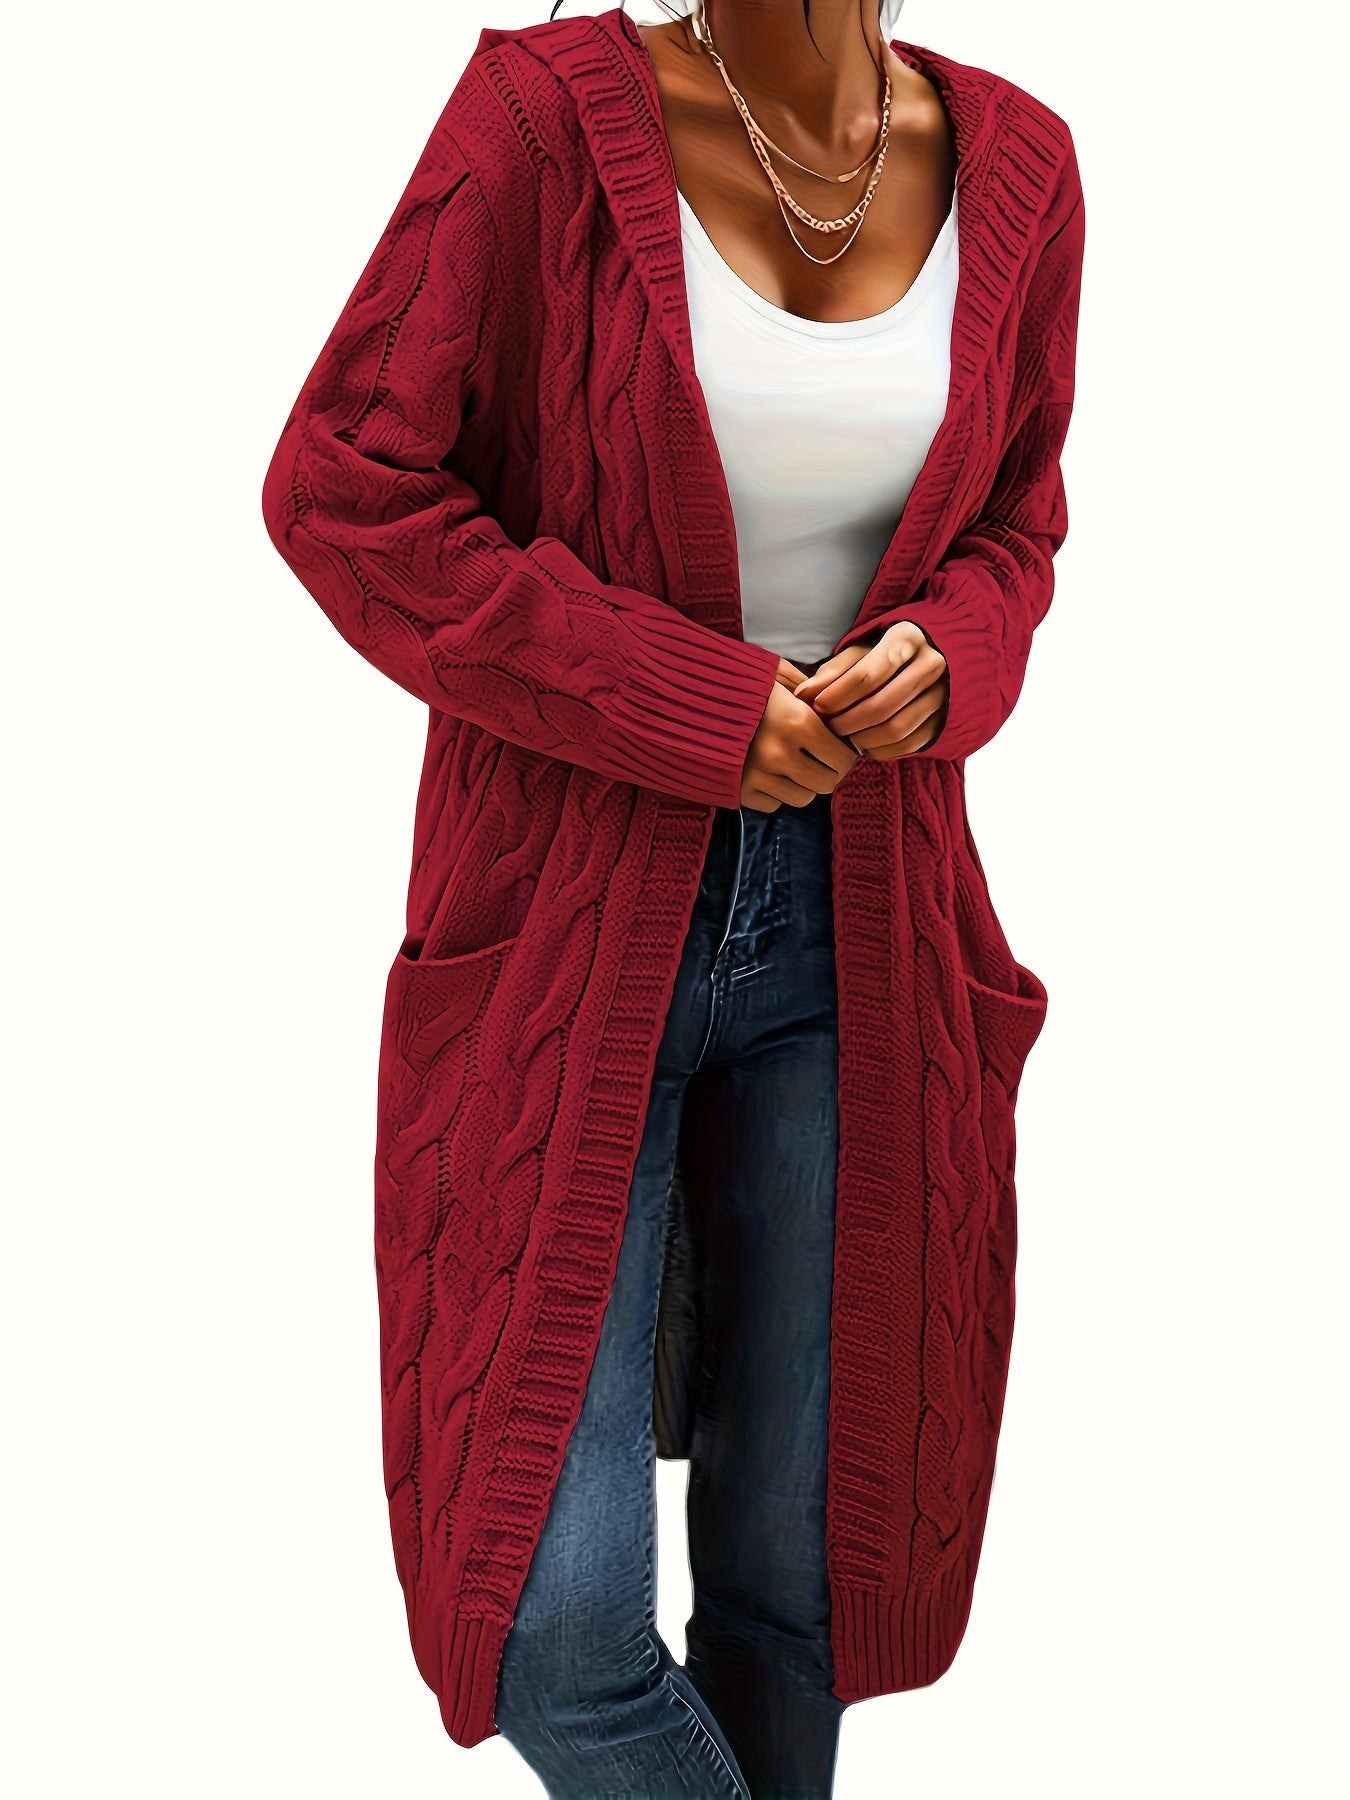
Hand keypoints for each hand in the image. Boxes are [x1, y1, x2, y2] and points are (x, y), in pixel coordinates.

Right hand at [741, 658, 858, 811]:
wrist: (683, 700)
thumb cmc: (736, 682)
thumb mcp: (775, 673)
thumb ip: (807, 688)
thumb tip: (833, 706)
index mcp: (798, 722)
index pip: (842, 758)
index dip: (845, 755)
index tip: (839, 748)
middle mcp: (781, 755)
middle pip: (825, 784)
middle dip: (827, 772)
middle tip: (820, 760)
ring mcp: (759, 777)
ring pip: (802, 798)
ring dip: (803, 785)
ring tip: (795, 767)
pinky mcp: (740, 791)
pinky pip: (773, 804)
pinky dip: (776, 793)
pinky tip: (769, 773)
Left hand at [792, 624, 948, 758]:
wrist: (940, 651)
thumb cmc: (889, 649)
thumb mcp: (863, 648)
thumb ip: (834, 670)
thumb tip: (803, 694)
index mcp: (907, 637)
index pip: (867, 675)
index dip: (838, 696)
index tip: (818, 707)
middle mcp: (931, 664)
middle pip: (881, 705)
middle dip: (847, 722)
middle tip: (829, 728)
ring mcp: (944, 693)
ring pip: (897, 729)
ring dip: (863, 740)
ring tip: (845, 737)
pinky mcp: (946, 718)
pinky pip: (912, 744)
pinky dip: (883, 751)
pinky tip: (866, 746)